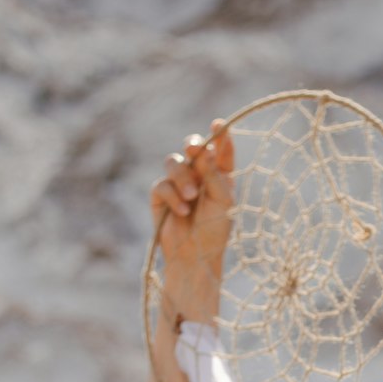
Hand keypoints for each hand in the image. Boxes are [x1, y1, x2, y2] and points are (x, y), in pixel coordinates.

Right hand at [150, 119, 233, 320]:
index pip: (221, 150)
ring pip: (174, 163)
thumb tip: (204, 148)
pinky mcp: (161, 197)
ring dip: (182, 177)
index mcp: (220, 177)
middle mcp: (200, 177)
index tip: (218, 123)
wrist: (194, 257)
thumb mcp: (221, 200)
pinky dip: (172, 196)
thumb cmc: (215, 231)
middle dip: (193, 145)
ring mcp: (179, 185)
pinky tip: (182, 212)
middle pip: (193, 148)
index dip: (220, 135)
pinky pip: (162, 185)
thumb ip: (213, 173)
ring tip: (191, 198)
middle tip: (193, 149)